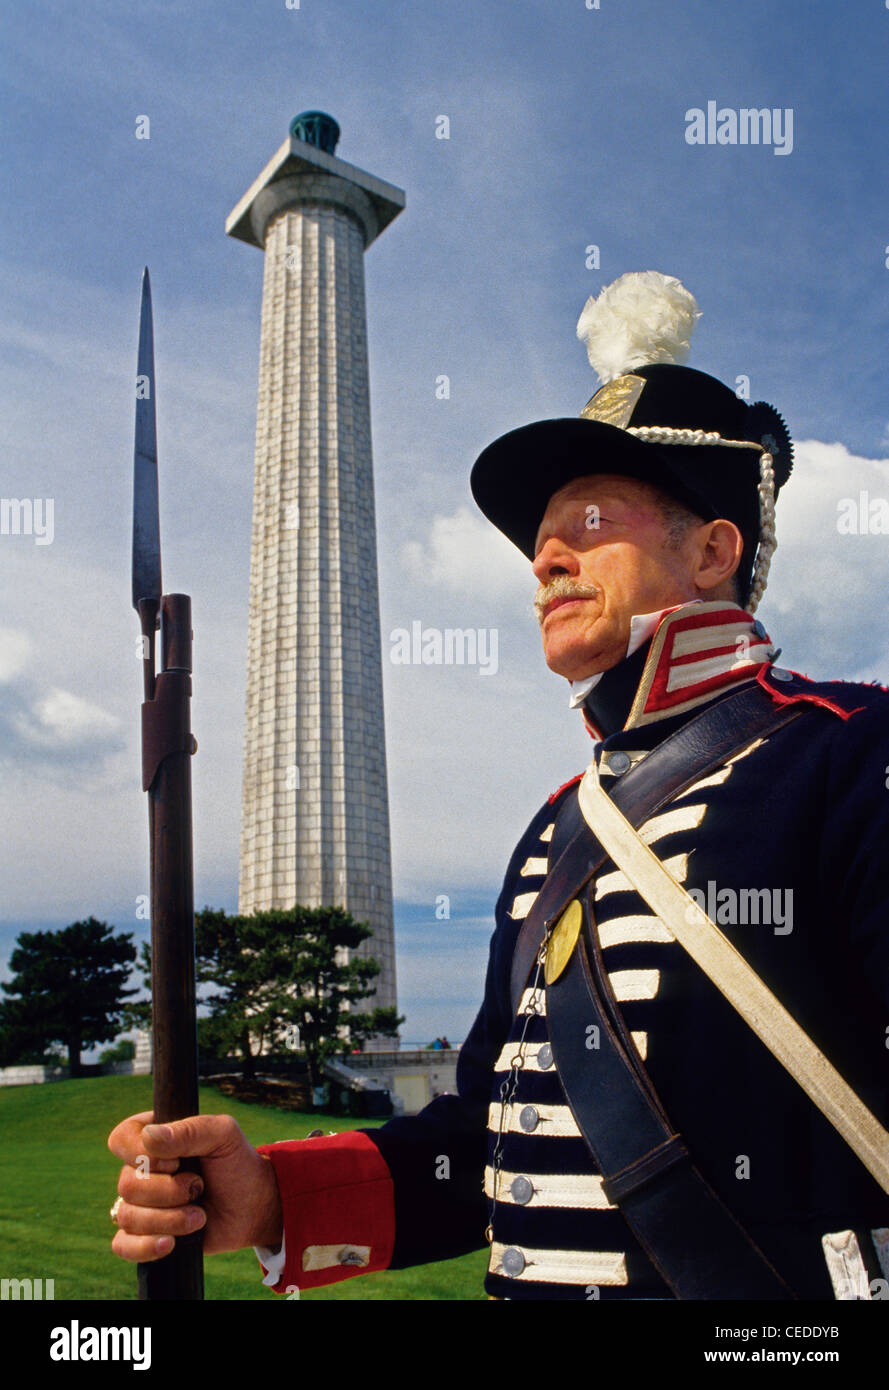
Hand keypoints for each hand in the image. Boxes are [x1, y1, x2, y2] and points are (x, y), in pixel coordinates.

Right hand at [108, 1111, 282, 1262]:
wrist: (252, 1206)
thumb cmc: (235, 1163)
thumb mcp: (223, 1135)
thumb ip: (190, 1130)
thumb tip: (149, 1137)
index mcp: (152, 1137)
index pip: (121, 1138)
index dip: (143, 1155)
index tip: (176, 1161)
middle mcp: (139, 1169)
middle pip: (127, 1185)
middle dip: (170, 1192)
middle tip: (199, 1187)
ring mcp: (139, 1203)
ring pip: (128, 1216)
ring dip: (170, 1219)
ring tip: (199, 1216)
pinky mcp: (143, 1234)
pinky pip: (123, 1245)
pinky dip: (145, 1246)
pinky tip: (171, 1243)